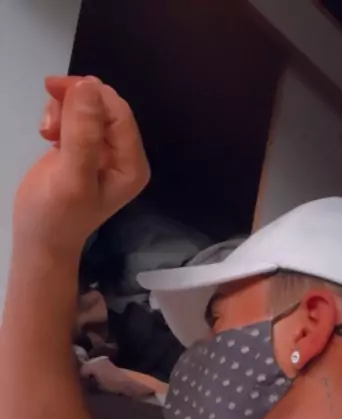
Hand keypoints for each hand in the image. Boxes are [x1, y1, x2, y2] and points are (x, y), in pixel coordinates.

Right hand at [13, 76, 150, 257]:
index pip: (119, 113)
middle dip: (75, 103)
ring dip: (64, 109)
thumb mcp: (71, 178)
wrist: (39, 240)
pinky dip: (59, 116)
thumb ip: (82, 136)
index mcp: (132, 165)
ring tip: (47, 132)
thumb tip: (88, 86)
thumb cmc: (56, 217)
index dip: (90, 95)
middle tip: (49, 122)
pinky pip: (76, 115)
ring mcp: (104, 151)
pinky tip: (48, 135)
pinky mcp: (83, 148)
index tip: (55, 91)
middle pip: (105, 105)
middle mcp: (123, 155)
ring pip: (88, 106)